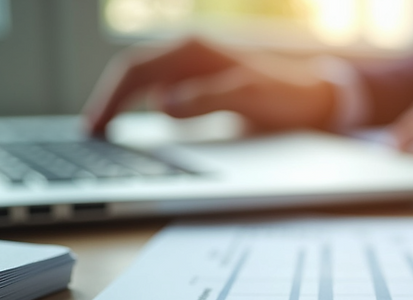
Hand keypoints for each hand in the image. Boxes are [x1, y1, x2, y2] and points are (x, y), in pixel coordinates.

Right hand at [83, 37, 335, 135]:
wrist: (323, 95)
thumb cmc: (289, 96)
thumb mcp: (248, 100)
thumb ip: (205, 101)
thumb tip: (162, 105)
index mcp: (194, 52)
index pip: (135, 72)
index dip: (108, 100)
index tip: (92, 129)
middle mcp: (192, 53)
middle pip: (134, 74)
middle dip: (108, 102)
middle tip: (89, 135)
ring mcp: (199, 66)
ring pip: (148, 81)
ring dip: (124, 103)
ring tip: (106, 132)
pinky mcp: (208, 81)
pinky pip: (167, 90)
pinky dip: (147, 106)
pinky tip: (145, 126)